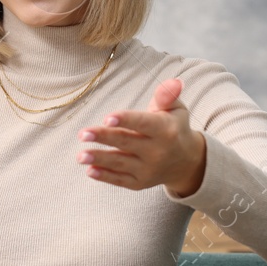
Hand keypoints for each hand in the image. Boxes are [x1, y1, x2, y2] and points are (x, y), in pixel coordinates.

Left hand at [77, 77, 207, 197]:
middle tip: (82, 134)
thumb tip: (173, 82)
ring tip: (80, 155)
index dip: (125, 120)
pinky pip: (120, 180)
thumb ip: (168, 96)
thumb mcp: (176, 109)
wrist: (186, 162)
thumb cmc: (174, 128)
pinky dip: (105, 176)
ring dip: (99, 159)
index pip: (143, 124)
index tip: (107, 118)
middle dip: (103, 138)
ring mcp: (148, 170)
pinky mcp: (140, 183)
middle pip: (126, 142)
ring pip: (120, 163)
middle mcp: (158, 152)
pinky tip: (90, 170)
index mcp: (166, 131)